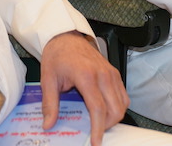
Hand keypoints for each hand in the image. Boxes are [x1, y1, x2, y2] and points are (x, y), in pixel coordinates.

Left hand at [39, 31, 127, 145]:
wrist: (66, 37)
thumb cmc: (57, 55)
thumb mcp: (48, 79)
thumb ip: (50, 104)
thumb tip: (48, 124)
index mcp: (86, 76)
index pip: (98, 108)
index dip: (98, 128)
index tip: (96, 142)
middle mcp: (103, 74)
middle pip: (115, 109)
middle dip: (107, 125)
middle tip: (95, 133)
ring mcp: (111, 73)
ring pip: (122, 104)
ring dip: (114, 117)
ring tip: (99, 123)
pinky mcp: (114, 73)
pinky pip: (123, 95)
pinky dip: (118, 107)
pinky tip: (105, 110)